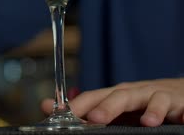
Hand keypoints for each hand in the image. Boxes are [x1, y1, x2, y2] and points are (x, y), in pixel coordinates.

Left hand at [41, 78, 183, 126]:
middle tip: (95, 118)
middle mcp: (133, 92)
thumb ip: (81, 109)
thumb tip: (44, 106)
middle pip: (119, 96)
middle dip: (107, 107)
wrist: (175, 93)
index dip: (78, 105)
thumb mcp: (110, 106)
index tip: (63, 116)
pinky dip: (181, 112)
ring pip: (151, 99)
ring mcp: (156, 96)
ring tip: (147, 122)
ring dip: (150, 110)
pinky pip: (178, 106)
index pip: (93, 97)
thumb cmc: (139, 102)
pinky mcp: (177, 102)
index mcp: (114, 94)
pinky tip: (182, 119)